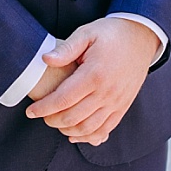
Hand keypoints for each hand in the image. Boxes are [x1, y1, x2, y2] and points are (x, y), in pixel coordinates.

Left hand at [25, 19, 160, 145]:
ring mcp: (117, 102)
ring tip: (54, 123)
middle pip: (73, 117)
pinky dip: (89, 137)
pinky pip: (106, 129)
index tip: (30, 111)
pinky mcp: (123, 106)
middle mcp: (107, 92)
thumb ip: (65, 49)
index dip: (44, 108)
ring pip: (89, 128)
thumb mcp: (86, 33)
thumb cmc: (110, 34)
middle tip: (40, 116)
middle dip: (52, 120)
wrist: (141, 38)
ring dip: (68, 130)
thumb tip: (45, 59)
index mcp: (94, 74)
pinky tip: (74, 134)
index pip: (63, 99)